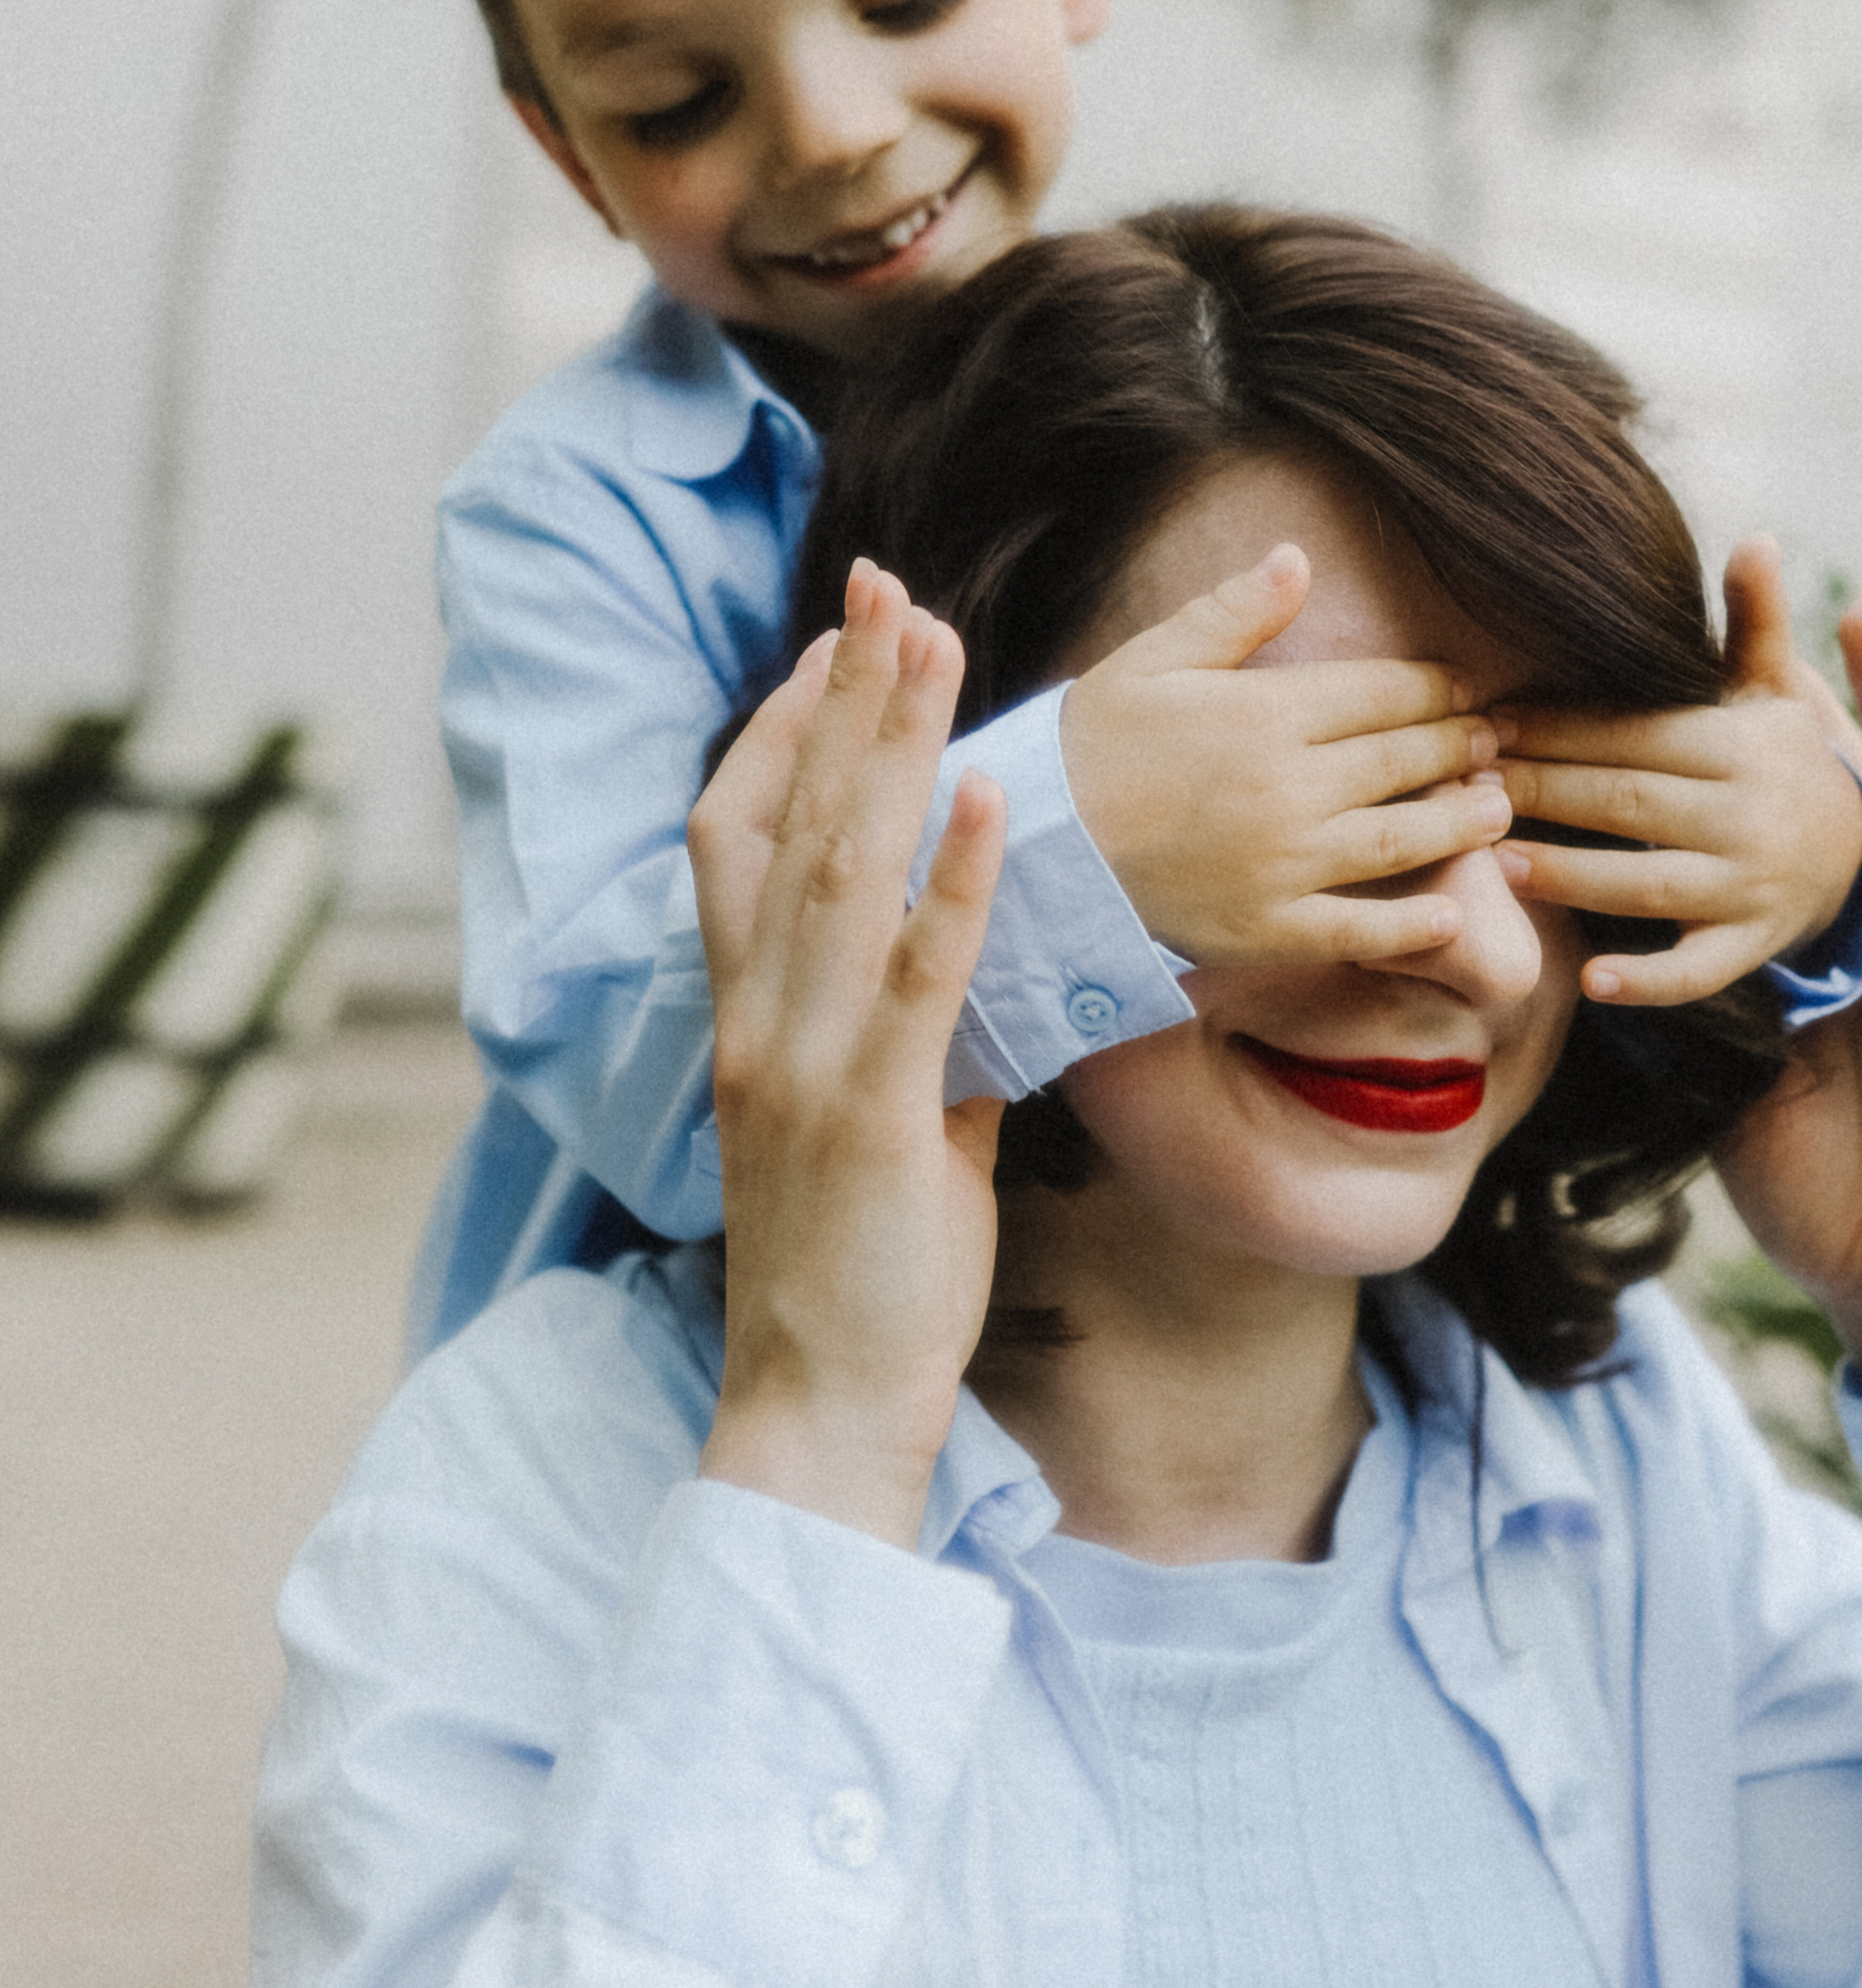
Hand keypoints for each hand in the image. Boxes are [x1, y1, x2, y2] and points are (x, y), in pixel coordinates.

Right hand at [686, 561, 1006, 1544]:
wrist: (817, 1405)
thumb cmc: (857, 1272)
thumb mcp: (882, 1127)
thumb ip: (914, 1040)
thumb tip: (975, 980)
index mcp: (749, 1015)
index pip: (738, 834)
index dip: (782, 729)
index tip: (833, 644)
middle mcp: (758, 1018)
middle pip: (790, 817)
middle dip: (841, 693)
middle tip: (885, 582)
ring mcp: (806, 1062)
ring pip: (844, 868)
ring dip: (894, 745)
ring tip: (934, 640)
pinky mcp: (872, 1117)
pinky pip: (918, 977)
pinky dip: (960, 881)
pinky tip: (999, 799)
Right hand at [1058, 541, 1513, 963]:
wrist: (1036, 845)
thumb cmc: (1092, 742)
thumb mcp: (1155, 658)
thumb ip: (1235, 611)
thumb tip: (1297, 559)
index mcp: (1268, 714)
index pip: (1383, 693)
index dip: (1435, 688)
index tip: (1461, 689)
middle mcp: (1290, 789)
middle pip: (1404, 761)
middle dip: (1458, 746)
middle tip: (1493, 741)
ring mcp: (1284, 865)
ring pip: (1401, 839)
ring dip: (1461, 822)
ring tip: (1498, 806)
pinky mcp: (1268, 928)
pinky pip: (1357, 930)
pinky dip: (1410, 927)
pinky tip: (1449, 917)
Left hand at [1496, 537, 1861, 1005]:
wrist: (1857, 858)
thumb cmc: (1782, 762)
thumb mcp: (1776, 692)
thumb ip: (1756, 621)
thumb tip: (1756, 537)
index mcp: (1742, 748)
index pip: (1638, 735)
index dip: (1562, 727)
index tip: (1492, 720)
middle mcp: (1747, 817)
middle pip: (1628, 803)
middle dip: (1544, 791)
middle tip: (1468, 783)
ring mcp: (1749, 888)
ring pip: (1648, 883)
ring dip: (1571, 874)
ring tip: (1498, 859)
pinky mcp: (1748, 947)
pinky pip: (1697, 971)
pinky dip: (1648, 980)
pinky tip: (1591, 981)